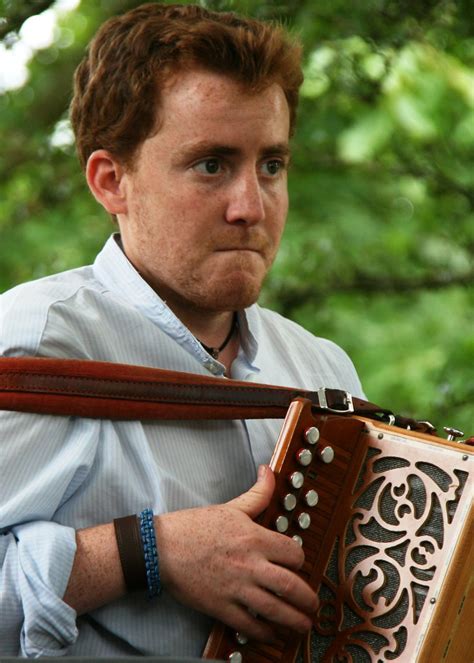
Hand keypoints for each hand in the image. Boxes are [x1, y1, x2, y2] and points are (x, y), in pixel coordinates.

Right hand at [154, 465, 317, 641]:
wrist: (161, 548)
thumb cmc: (194, 526)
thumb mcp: (231, 506)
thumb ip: (257, 493)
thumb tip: (268, 471)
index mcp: (255, 538)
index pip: (294, 553)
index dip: (301, 561)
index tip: (299, 567)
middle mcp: (250, 565)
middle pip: (291, 586)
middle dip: (308, 600)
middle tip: (313, 606)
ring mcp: (237, 588)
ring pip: (276, 610)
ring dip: (295, 621)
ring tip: (303, 626)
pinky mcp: (222, 607)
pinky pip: (251, 625)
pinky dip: (266, 633)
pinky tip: (273, 634)